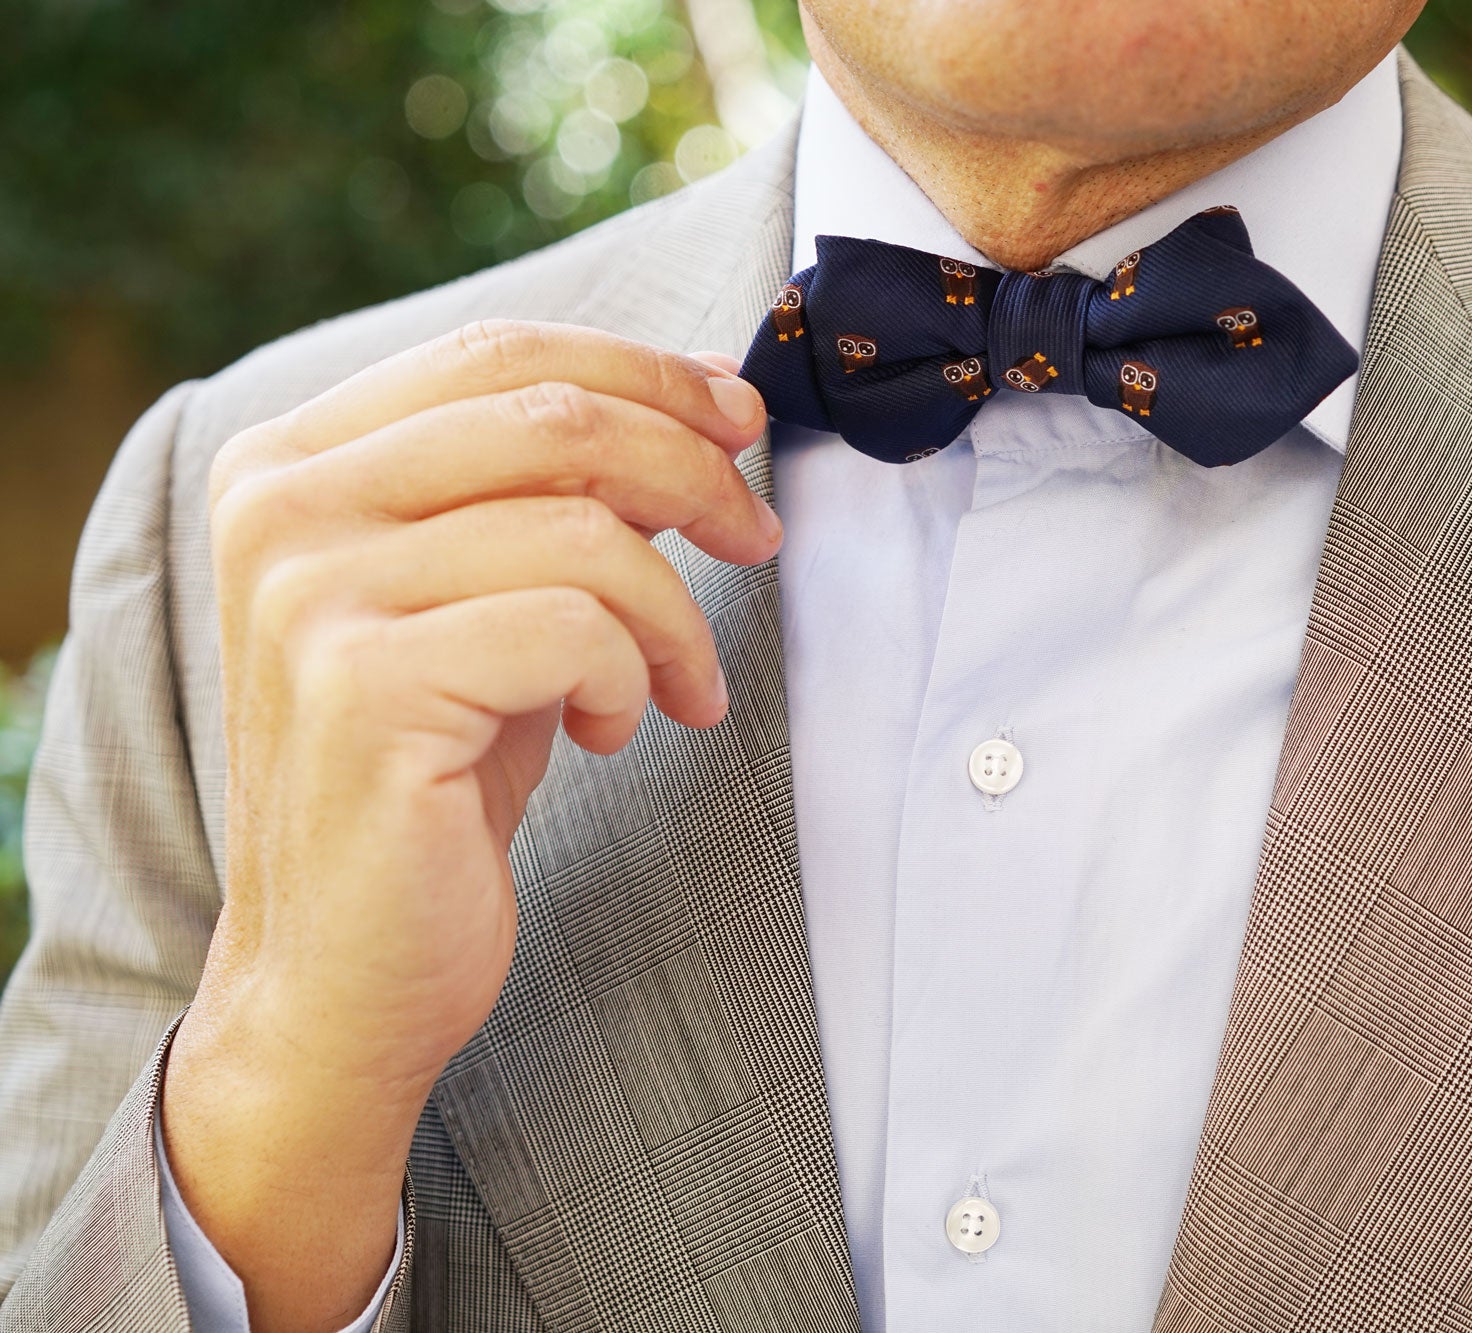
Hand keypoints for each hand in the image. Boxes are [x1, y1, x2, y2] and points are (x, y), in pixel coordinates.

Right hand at [161, 320, 775, 1330]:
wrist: (341, 975)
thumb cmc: (431, 785)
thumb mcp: (485, 606)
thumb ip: (548, 498)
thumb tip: (702, 410)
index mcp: (291, 464)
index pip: (498, 353)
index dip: (643, 371)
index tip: (737, 418)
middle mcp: (280, 509)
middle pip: (552, 417)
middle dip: (693, 468)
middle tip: (758, 535)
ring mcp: (310, 595)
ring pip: (581, 529)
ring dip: (674, 612)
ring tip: (678, 685)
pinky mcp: (364, 688)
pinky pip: (575, 628)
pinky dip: (632, 677)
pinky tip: (614, 733)